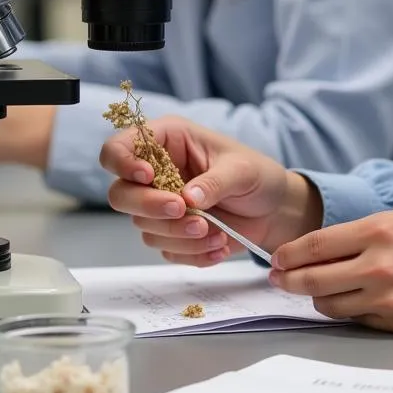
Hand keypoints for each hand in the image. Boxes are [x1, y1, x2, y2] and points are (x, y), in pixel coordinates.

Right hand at [100, 115, 321, 265]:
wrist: (274, 210)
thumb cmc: (257, 175)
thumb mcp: (243, 170)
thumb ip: (215, 181)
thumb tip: (188, 199)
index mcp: (167, 140)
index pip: (118, 147)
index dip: (122, 162)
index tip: (147, 176)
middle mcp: (156, 172)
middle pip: (121, 194)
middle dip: (150, 206)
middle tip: (183, 210)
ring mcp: (160, 205)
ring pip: (144, 226)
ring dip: (178, 233)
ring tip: (216, 232)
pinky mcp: (170, 233)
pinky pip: (165, 250)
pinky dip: (192, 252)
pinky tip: (219, 245)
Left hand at [269, 202, 392, 334]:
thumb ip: (371, 228)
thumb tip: (337, 243)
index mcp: (379, 231)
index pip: (316, 246)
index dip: (288, 255)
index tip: (275, 259)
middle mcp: (379, 266)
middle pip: (314, 281)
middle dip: (289, 281)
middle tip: (279, 280)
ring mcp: (390, 300)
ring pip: (332, 307)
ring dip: (319, 300)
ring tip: (318, 292)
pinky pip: (362, 323)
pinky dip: (353, 313)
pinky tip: (356, 302)